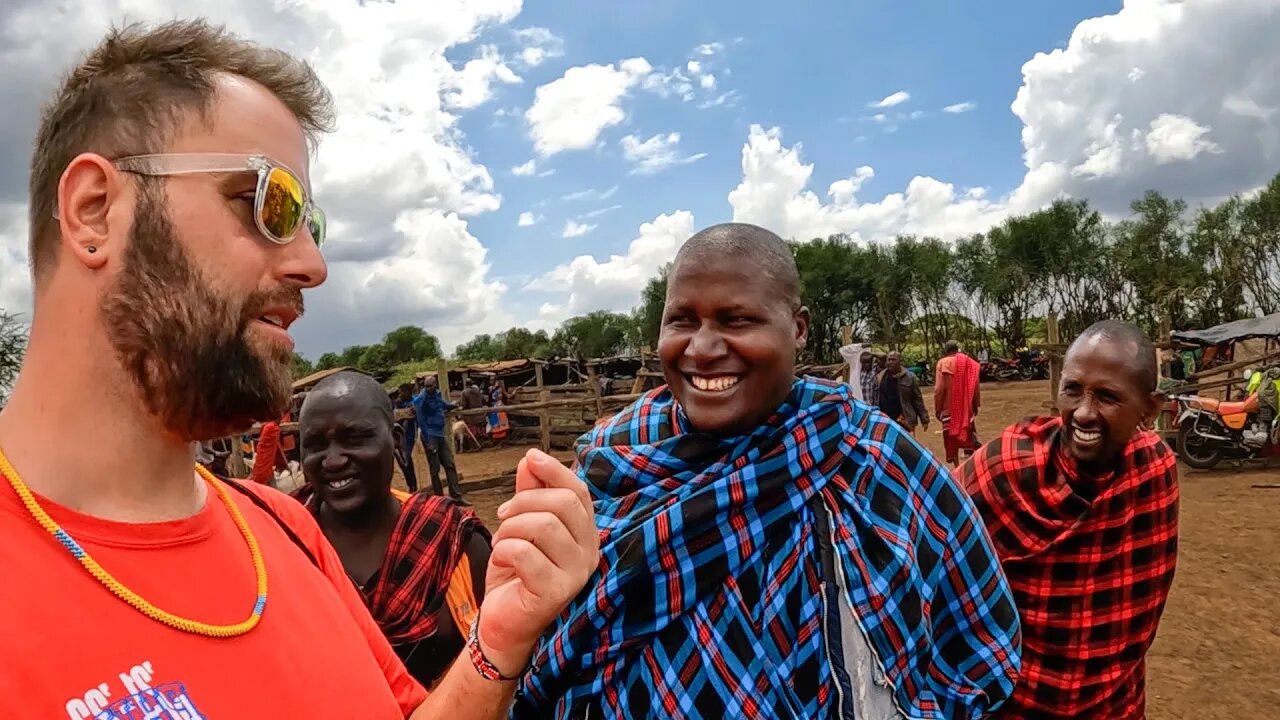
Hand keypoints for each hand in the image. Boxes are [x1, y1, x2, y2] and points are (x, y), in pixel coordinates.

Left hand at [479, 449, 599, 674]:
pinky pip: (526, 553)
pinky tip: (501, 558)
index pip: (578, 492)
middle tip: (503, 515)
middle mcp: (589, 553)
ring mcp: (576, 574)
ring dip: (511, 527)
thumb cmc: (516, 575)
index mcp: (585, 534)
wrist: (503, 623)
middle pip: (563, 504)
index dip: (555, 471)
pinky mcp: (556, 592)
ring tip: (501, 541)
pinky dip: (504, 549)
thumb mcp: (521, 527)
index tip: (531, 458)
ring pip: (545, 526)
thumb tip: (531, 460)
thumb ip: (530, 495)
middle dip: (524, 501)